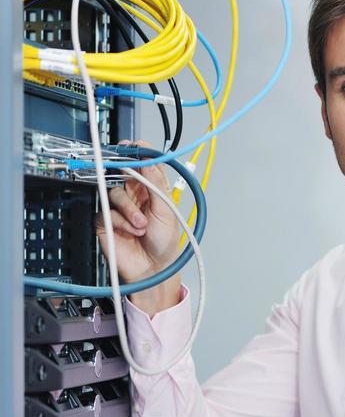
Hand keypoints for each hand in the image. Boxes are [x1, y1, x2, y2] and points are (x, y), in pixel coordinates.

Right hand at [95, 141, 181, 315]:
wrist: (152, 269)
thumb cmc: (164, 243)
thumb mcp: (166, 210)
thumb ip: (156, 183)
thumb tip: (149, 159)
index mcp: (151, 191)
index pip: (142, 166)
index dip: (137, 154)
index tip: (134, 146)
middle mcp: (134, 196)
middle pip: (123, 174)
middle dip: (126, 174)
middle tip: (127, 170)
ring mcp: (119, 208)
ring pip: (115, 193)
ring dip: (130, 209)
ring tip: (141, 225)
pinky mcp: (105, 220)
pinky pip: (106, 210)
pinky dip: (120, 220)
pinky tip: (130, 231)